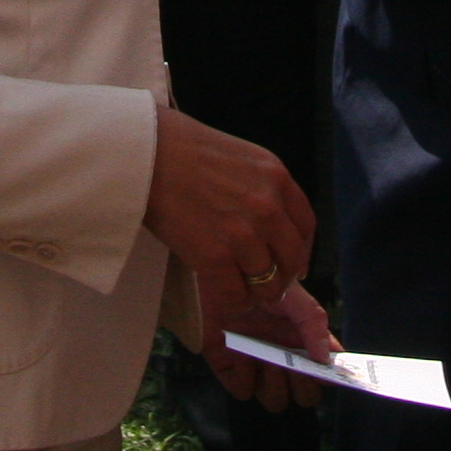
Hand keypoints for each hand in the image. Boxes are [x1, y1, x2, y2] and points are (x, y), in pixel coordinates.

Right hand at [145, 105, 315, 349]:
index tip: (291, 264)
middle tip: (264, 284)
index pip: (306, 227)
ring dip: (255, 293)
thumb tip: (272, 225)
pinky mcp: (214, 257)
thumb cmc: (183, 149)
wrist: (144, 153)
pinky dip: (233, 301)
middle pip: (292, 260)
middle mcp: (267, 207)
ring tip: (240, 290)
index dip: (300, 252)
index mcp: (276, 178)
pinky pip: (236, 295)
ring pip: (268, 285)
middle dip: (280, 278)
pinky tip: (224, 294)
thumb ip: (262, 188)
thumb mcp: (241, 158)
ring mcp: (242, 234)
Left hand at [203, 279, 337, 412]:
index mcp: (302, 343)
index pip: (325, 374)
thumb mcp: (291, 294)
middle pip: (304, 396)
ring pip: (275, 401)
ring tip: (268, 359)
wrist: (218, 277)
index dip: (330, 379)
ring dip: (275, 385)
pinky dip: (245, 377)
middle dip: (303, 387)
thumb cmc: (257, 282)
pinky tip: (241, 353)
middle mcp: (283, 360)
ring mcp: (257, 369)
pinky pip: (243, 392)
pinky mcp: (230, 371)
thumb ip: (313, 323)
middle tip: (294, 366)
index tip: (328, 374)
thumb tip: (325, 359)